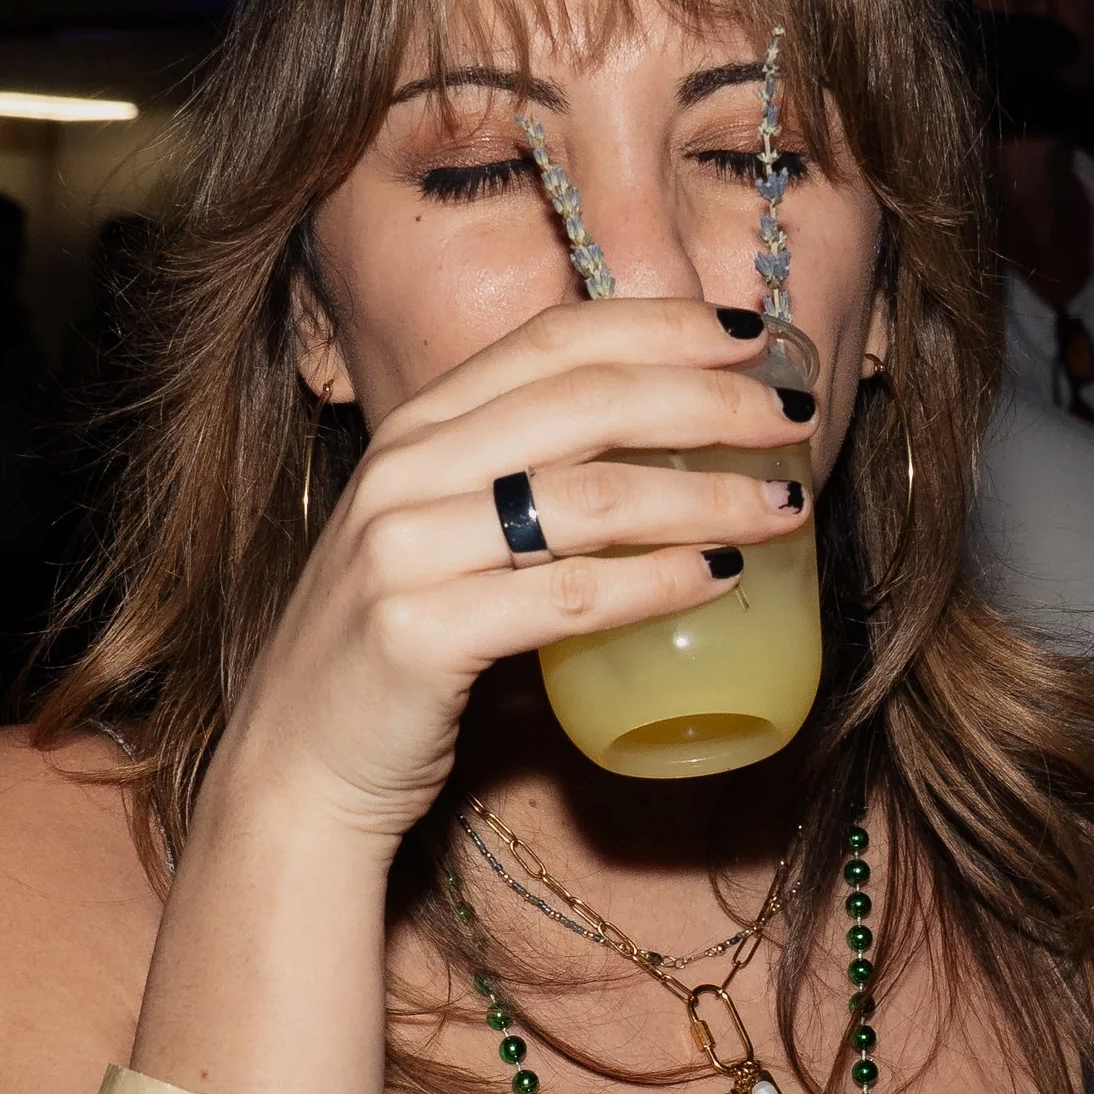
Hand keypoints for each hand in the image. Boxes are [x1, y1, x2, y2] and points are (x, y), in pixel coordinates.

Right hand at [208, 300, 818, 845]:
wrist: (297, 767)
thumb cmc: (399, 646)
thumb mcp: (441, 529)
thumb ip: (517, 476)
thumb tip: (667, 445)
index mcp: (419, 424)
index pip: (554, 338)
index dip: (661, 326)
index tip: (754, 337)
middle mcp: (406, 468)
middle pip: (587, 401)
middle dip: (709, 401)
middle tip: (797, 418)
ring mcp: (405, 547)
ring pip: (590, 496)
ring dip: (706, 497)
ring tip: (786, 508)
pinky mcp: (419, 632)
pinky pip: (567, 597)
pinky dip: (656, 584)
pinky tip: (718, 579)